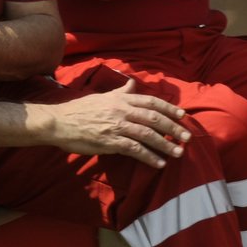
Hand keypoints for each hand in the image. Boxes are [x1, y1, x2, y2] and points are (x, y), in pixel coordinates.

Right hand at [46, 79, 192, 168]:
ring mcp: (117, 126)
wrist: (59, 121)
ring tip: (178, 152)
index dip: (169, 108)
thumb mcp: (102, 97)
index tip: (183, 115)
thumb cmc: (80, 110)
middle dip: (173, 128)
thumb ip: (120, 92)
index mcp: (121, 99)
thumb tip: (132, 83)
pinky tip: (159, 163)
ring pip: (148, 134)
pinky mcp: (111, 141)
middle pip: (154, 118)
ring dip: (165, 144)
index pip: (151, 101)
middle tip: (187, 137)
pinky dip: (149, 157)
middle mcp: (122, 110)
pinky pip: (135, 149)